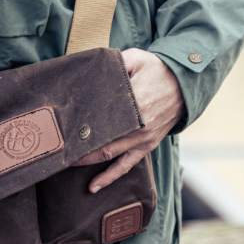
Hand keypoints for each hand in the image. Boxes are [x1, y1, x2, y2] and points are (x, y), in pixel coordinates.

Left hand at [73, 48, 184, 191]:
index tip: (63, 128)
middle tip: (58, 148)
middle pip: (102, 141)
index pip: (102, 118)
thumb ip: (115, 62)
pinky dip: (110, 177)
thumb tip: (91, 69)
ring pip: (110, 155)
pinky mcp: (146, 146)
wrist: (186, 84)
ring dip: (88, 162)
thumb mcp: (136, 58)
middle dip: (79, 147)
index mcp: (135, 103)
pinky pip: (126, 165)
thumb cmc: (158, 70)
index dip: (82, 125)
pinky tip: (94, 186)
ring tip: (66, 165)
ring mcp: (143, 139)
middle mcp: (139, 126)